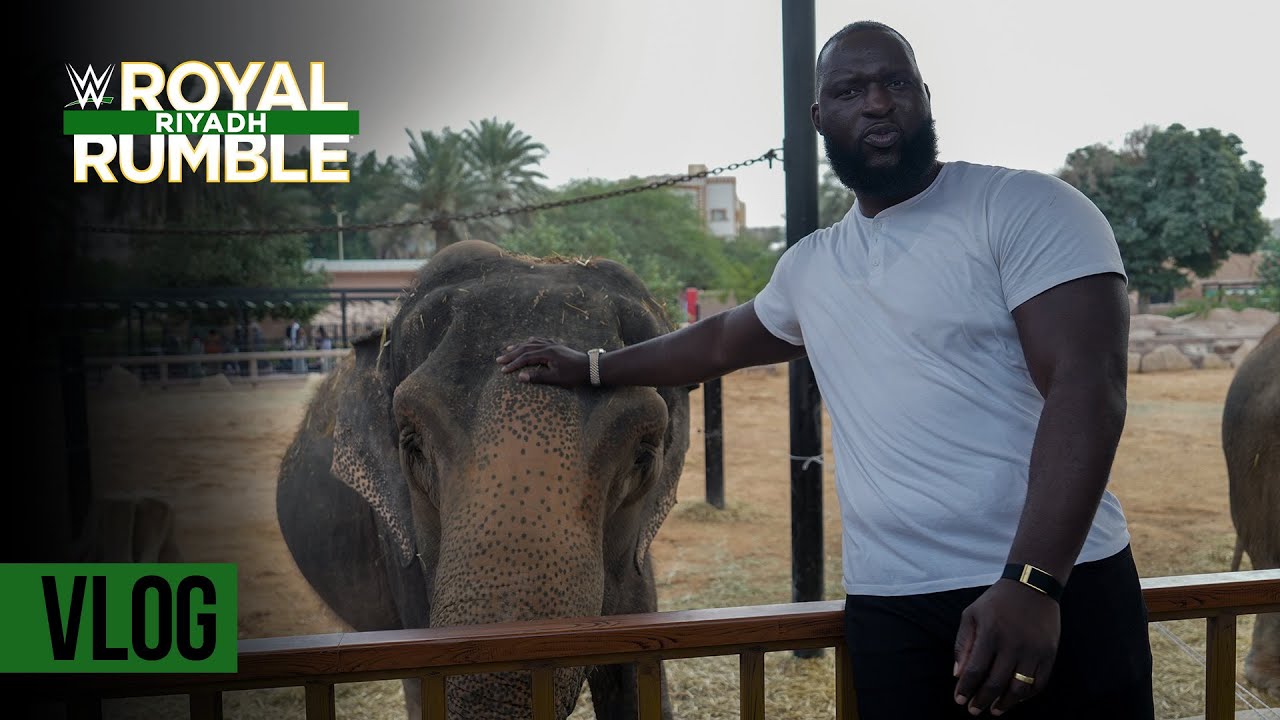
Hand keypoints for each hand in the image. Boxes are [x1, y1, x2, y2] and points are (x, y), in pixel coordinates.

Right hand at [495, 337, 588, 386]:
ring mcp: (553, 345)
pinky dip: (533, 341)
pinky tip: (530, 340)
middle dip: (511, 354)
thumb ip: (538, 377)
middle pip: (525, 348)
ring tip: (508, 349)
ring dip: (519, 346)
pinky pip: (542, 340)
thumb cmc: (574, 375)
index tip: (503, 371)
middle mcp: (548, 346)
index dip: (513, 364)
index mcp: (547, 353)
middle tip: (498, 360)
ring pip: (532, 343)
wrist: (591, 367)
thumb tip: (520, 377)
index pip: (525, 358)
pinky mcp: (558, 347)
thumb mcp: (556, 379)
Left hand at [953, 580, 1059, 715]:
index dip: (966, 689)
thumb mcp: (971, 614)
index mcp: (990, 633)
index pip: (975, 670)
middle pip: (996, 683)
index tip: (959, 700)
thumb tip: (957, 675)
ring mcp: (1034, 650)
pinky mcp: (1049, 653)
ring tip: (994, 710)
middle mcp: (1013, 644)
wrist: (1032, 586)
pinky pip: (1039, 683)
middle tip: (973, 710)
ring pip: (1019, 688)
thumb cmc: (996, 601)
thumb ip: (963, 644)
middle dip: (982, 700)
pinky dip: (1027, 696)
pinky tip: (1015, 699)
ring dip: (1005, 704)